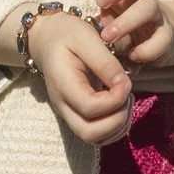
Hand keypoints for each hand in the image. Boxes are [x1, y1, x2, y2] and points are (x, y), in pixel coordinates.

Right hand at [23, 4, 133, 142]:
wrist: (47, 39)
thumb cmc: (66, 34)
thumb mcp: (85, 37)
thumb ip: (104, 61)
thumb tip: (123, 84)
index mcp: (63, 84)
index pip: (90, 108)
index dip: (115, 99)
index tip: (125, 81)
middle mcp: (63, 105)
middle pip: (90, 134)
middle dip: (117, 120)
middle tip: (127, 96)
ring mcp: (69, 113)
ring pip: (95, 139)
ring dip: (118, 125)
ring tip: (126, 98)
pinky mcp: (78, 115)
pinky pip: (98, 135)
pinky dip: (115, 127)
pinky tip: (121, 104)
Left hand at [88, 0, 173, 69]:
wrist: (164, 40)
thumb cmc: (127, 24)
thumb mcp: (109, 14)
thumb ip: (95, 12)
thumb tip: (74, 21)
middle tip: (99, 4)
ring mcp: (157, 15)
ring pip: (149, 6)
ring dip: (126, 21)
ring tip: (108, 38)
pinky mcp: (167, 37)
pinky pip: (162, 38)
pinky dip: (147, 48)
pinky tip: (132, 56)